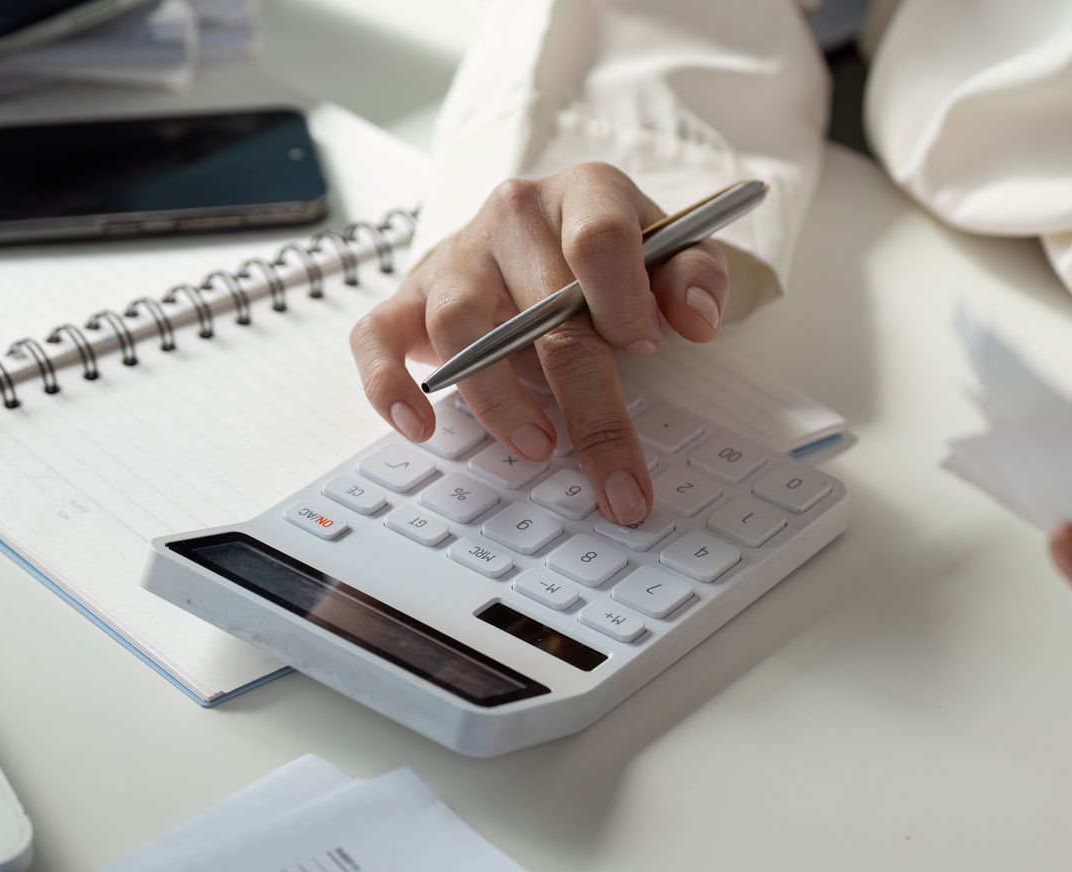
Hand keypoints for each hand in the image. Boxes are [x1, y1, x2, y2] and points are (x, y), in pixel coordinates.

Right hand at [349, 163, 729, 523]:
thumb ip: (695, 276)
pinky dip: (387, 383)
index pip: (598, 239)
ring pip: (459, 324)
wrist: (547, 233)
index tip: (645, 349)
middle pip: (542, 309)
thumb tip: (696, 320)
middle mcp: (513, 215)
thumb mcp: (672, 251)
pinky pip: (375, 335)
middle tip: (616, 477)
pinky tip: (417, 425)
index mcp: (585, 194)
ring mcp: (456, 256)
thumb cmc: (615, 253)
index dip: (624, 301)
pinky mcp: (409, 295)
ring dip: (498, 396)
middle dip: (588, 402)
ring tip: (536, 446)